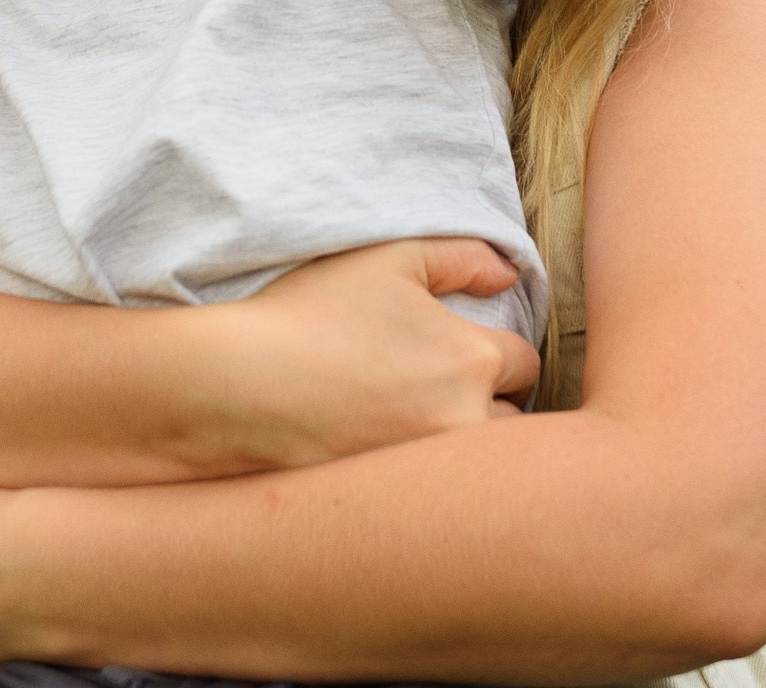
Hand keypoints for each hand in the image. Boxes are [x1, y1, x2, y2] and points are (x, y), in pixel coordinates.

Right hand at [210, 237, 541, 467]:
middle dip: (490, 406)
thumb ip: (462, 256)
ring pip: (478, 467)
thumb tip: (510, 276)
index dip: (497, 354)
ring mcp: (430, 472)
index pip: (525, 363)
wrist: (239, 385)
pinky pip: (434, 498)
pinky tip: (390, 460)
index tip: (462, 352)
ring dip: (463, 448)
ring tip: (416, 426)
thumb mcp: (389, 259)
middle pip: (513, 422)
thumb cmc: (312, 312)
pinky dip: (423, 484)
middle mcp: (465, 422)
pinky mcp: (396, 508)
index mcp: (472, 359)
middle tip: (441, 392)